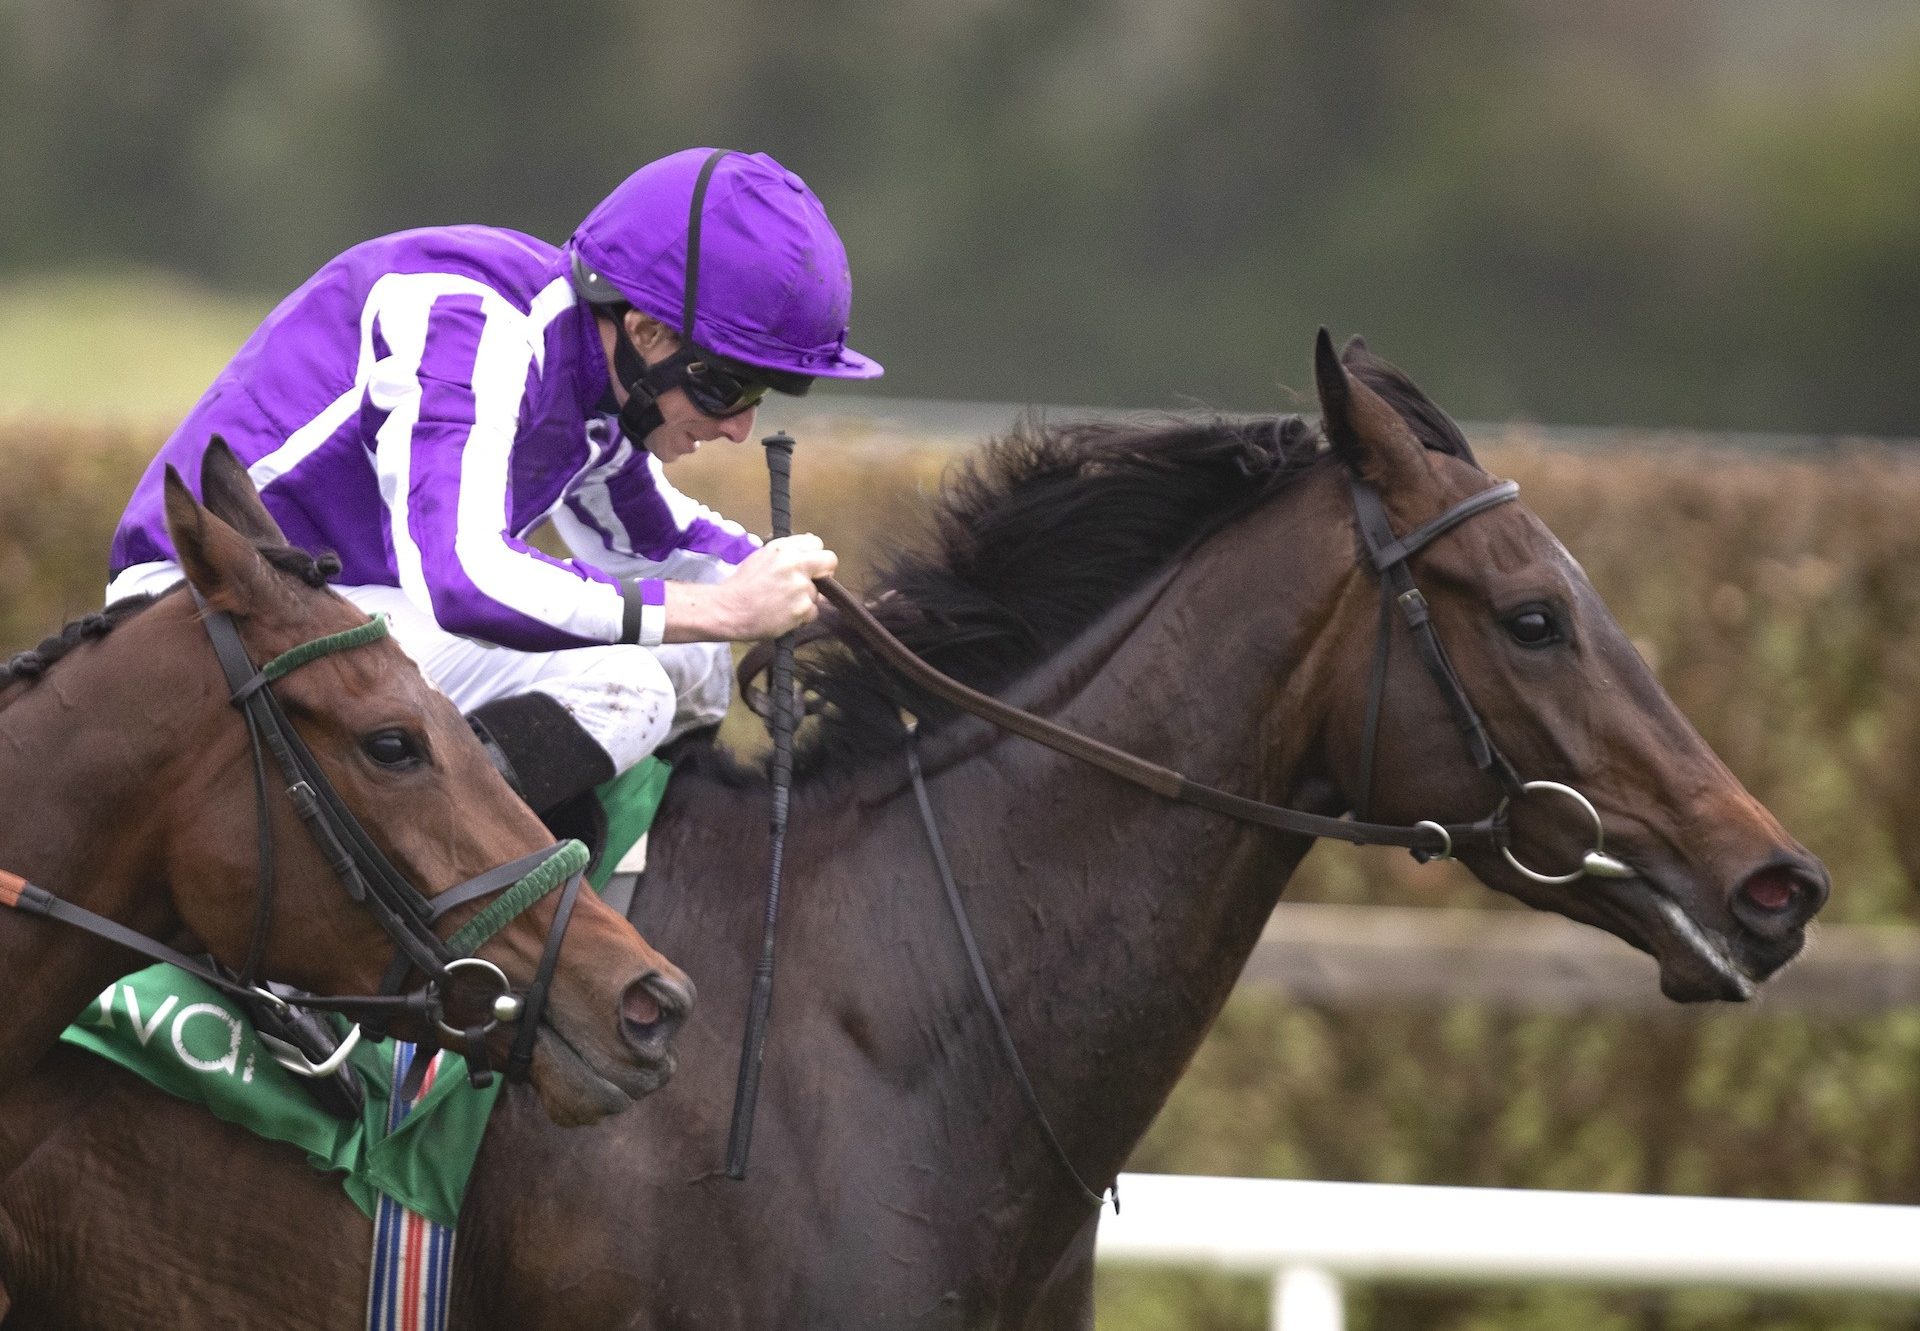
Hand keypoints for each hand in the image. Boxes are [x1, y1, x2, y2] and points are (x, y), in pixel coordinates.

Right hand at [661, 534, 837, 642]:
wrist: (728, 609)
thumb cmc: (741, 585)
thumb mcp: (761, 557)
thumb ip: (786, 553)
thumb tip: (809, 546)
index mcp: (783, 548)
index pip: (817, 543)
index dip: (814, 555)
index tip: (810, 565)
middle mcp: (794, 564)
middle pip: (830, 561)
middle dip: (825, 572)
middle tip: (813, 582)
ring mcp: (800, 587)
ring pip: (818, 593)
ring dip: (806, 599)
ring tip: (783, 603)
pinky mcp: (802, 608)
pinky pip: (813, 612)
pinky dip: (802, 616)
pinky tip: (784, 615)